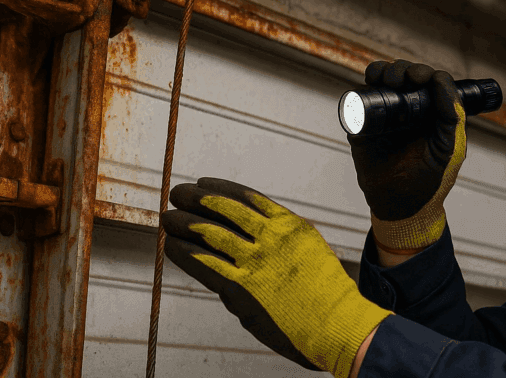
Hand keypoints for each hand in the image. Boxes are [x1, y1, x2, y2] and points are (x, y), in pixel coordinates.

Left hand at [162, 177, 392, 377]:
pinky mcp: (241, 289)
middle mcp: (270, 238)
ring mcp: (254, 263)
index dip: (219, 188)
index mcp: (288, 225)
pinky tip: (173, 245)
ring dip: (183, 223)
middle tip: (178, 194)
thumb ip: (283, 238)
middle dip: (195, 199)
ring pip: (209, 233)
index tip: (202, 182)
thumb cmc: (326, 292)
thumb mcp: (310, 249)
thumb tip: (253, 233)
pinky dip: (184, 253)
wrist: (336, 323)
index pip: (245, 197)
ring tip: (168, 218)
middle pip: (223, 209)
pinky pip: (204, 265)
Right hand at [347, 60, 466, 251]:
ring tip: (389, 80)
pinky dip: (363, 86)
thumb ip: (451, 117)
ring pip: (382, 81)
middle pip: (404, 76)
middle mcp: (408, 109)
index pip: (428, 82)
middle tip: (405, 79)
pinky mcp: (364, 124)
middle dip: (404, 70)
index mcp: (431, 113)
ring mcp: (385, 115)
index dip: (426, 74)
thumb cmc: (429, 179)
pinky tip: (370, 84)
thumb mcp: (449, 147)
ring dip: (385, 72)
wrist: (401, 205)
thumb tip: (443, 82)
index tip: (423, 78)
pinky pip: (360, 100)